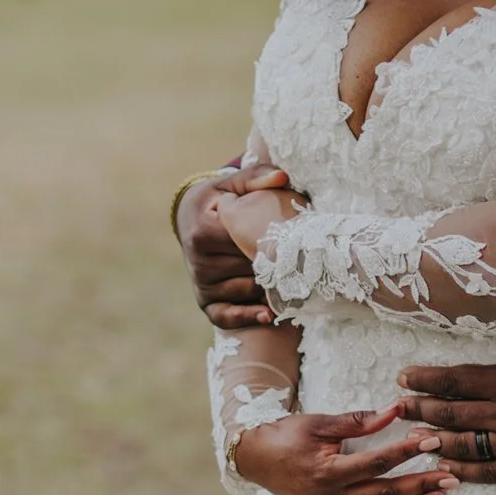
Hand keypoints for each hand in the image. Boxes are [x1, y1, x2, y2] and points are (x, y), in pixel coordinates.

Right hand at [179, 163, 292, 330]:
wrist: (191, 219)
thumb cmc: (219, 200)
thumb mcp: (232, 184)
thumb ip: (256, 178)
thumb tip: (283, 177)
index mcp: (204, 231)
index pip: (243, 242)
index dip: (271, 242)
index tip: (298, 241)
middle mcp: (198, 260)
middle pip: (247, 268)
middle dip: (274, 265)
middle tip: (304, 264)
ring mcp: (201, 283)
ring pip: (244, 291)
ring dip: (268, 288)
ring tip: (295, 282)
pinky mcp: (204, 300)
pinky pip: (225, 316)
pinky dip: (246, 317)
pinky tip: (269, 316)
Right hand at [234, 402, 448, 494]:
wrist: (255, 458)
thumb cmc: (286, 435)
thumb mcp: (320, 422)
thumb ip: (360, 421)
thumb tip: (396, 409)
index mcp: (328, 472)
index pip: (377, 462)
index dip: (407, 451)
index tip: (433, 440)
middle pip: (386, 494)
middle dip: (421, 485)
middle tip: (451, 478)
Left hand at [396, 327, 495, 483]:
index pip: (453, 379)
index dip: (423, 380)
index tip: (402, 378)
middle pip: (450, 414)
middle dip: (420, 411)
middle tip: (398, 410)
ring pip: (464, 446)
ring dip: (435, 443)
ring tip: (413, 441)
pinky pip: (490, 474)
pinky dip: (465, 473)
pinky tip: (447, 471)